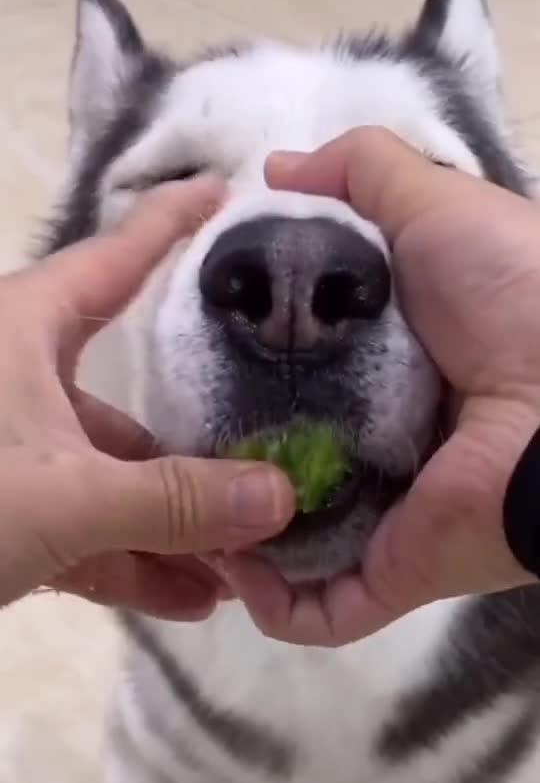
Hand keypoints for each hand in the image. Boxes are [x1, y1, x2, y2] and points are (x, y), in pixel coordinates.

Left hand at [0, 177, 293, 617]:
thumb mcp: (64, 495)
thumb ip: (175, 500)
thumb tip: (283, 496)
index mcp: (21, 329)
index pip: (115, 257)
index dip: (173, 224)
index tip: (228, 193)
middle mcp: (15, 379)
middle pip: (127, 404)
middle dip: (196, 456)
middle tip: (268, 474)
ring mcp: (6, 454)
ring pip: (105, 479)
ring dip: (171, 527)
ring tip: (239, 570)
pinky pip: (77, 529)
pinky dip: (128, 561)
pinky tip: (184, 599)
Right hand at [216, 128, 539, 644]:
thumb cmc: (510, 296)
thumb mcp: (436, 207)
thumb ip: (362, 176)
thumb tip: (276, 171)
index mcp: (392, 369)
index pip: (299, 379)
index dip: (244, 369)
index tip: (192, 358)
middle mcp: (385, 444)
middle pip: (289, 461)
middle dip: (230, 456)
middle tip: (173, 440)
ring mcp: (388, 519)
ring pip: (294, 542)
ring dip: (236, 533)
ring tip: (183, 504)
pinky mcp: (391, 576)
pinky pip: (319, 611)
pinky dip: (271, 601)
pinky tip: (227, 560)